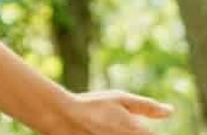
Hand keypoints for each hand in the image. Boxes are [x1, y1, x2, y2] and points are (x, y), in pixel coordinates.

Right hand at [56, 90, 174, 134]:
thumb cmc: (91, 105)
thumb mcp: (119, 98)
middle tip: (114, 124)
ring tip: (105, 126)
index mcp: (136, 132)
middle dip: (133, 132)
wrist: (60, 116)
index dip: (147, 132)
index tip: (138, 127)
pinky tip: (98, 130)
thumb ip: (147, 106)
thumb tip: (170, 111)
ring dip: (121, 134)